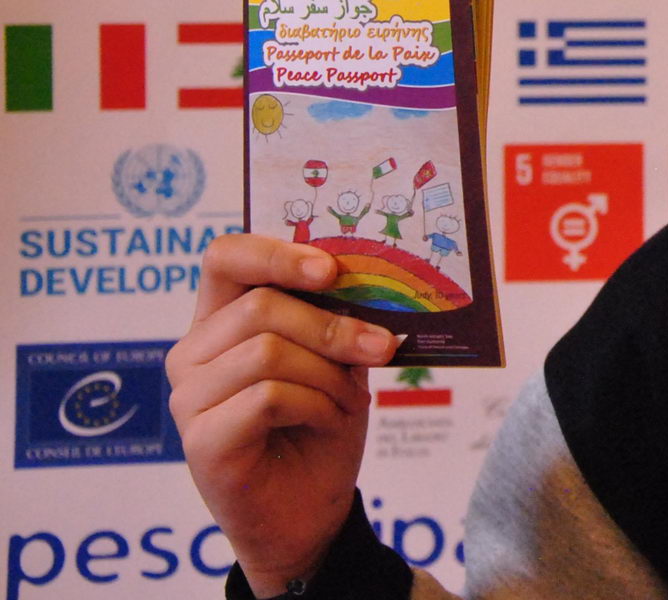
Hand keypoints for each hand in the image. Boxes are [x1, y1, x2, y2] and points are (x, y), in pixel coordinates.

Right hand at [167, 234, 397, 595]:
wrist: (309, 512)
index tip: (330, 269)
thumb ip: (336, 321)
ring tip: (347, 400)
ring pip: (268, 351)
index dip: (276, 253)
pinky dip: (315, 405)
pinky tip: (326, 423)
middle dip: (332, 326)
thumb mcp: (337, 363)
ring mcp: (188, 398)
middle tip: (381, 348)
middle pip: (260, 306)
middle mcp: (192, 354)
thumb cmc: (319, 428)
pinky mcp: (200, 440)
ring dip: (328, 375)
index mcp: (220, 321)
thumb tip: (369, 287)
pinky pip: (267, 397)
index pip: (225, 258)